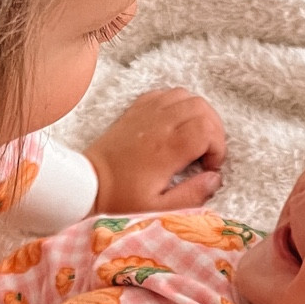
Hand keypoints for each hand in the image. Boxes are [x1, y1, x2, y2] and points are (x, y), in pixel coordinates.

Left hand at [84, 88, 225, 212]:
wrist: (86, 185)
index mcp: (165, 149)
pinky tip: (176, 124)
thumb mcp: (159, 209)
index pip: (207, 129)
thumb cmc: (121, 199)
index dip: (218, 146)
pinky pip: (166, 93)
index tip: (210, 166)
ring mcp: (146, 113)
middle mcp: (158, 124)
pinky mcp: (136, 110)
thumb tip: (215, 179)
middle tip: (207, 153)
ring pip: (186, 95)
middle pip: (201, 107)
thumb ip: (192, 196)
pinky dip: (179, 104)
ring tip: (195, 138)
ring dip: (199, 115)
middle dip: (214, 130)